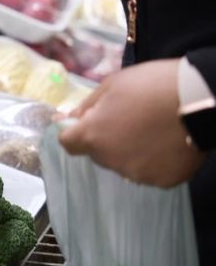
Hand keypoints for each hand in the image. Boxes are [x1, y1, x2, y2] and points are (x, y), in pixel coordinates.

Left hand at [58, 59, 205, 186]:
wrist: (200, 99)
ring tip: (151, 130)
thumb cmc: (151, 85)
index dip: (75, 132)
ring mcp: (137, 174)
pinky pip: (149, 172)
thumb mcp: (111, 85)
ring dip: (129, 151)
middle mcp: (110, 160)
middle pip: (98, 153)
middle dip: (105, 138)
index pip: (68, 143)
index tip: (90, 122)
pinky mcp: (162, 181)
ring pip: (123, 164)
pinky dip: (153, 161)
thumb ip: (86, 106)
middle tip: (129, 119)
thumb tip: (65, 120)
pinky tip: (166, 143)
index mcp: (92, 136)